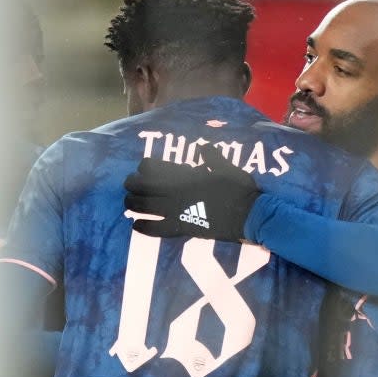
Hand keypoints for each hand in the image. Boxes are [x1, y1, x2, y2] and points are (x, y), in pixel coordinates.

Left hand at [123, 143, 259, 240]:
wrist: (249, 216)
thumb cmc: (239, 189)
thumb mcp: (227, 167)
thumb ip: (211, 157)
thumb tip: (203, 147)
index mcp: (184, 175)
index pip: (153, 168)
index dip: (144, 167)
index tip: (142, 167)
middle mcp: (175, 192)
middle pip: (143, 187)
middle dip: (132, 185)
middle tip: (129, 184)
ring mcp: (177, 211)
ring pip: (145, 207)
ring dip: (132, 204)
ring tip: (128, 203)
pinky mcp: (182, 228)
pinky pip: (156, 229)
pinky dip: (144, 227)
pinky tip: (136, 226)